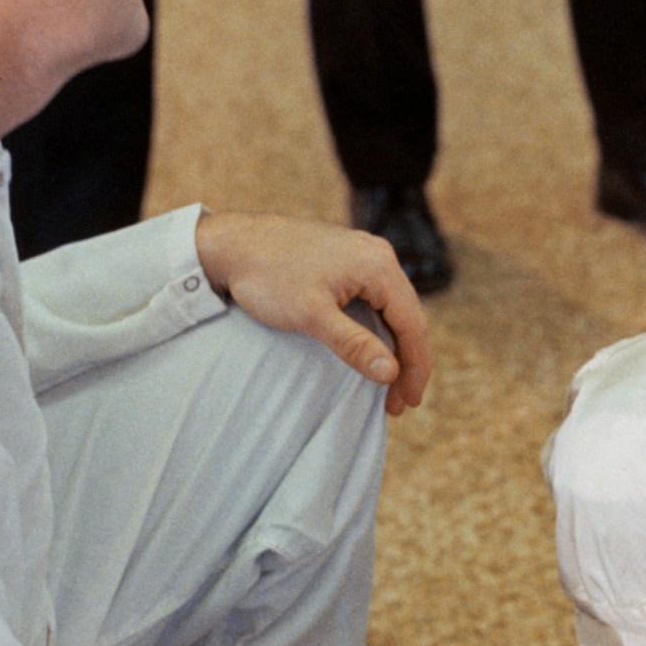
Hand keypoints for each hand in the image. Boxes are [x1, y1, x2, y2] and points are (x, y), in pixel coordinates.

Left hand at [195, 211, 430, 414]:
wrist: (231, 243)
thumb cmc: (267, 277)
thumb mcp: (311, 316)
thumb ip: (354, 344)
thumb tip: (391, 374)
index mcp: (378, 266)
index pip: (412, 324)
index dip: (414, 368)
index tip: (408, 403)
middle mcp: (378, 254)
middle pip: (407, 316)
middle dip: (406, 361)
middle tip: (397, 403)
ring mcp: (363, 253)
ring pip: (392, 307)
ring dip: (392, 345)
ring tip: (386, 381)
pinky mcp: (348, 257)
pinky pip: (375, 296)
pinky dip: (377, 326)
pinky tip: (370, 347)